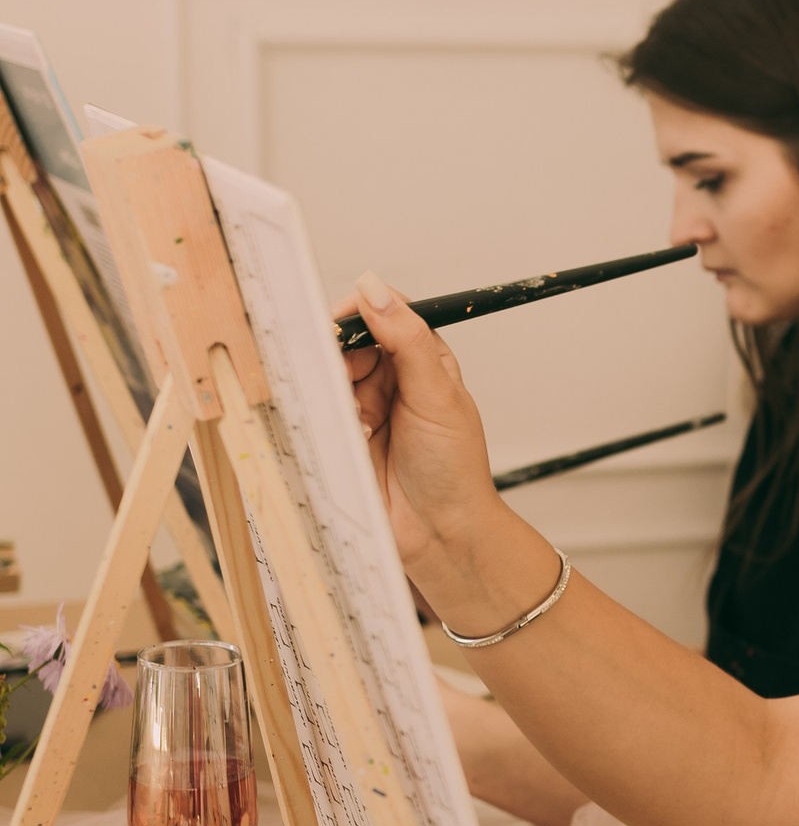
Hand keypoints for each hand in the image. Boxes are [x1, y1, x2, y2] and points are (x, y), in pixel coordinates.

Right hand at [338, 274, 518, 593]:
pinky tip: (342, 430)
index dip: (359, 312)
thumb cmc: (454, 470)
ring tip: (352, 413)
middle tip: (342, 373)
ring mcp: (364, 408)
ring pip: (328, 375)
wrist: (441, 535)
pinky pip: (318, 411)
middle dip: (338, 353)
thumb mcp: (437, 395)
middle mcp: (391, 380)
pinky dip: (322, 414)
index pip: (383, 314)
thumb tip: (376, 290)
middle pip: (347, 342)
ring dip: (332, 387)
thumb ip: (407, 340)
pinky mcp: (342, 436)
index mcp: (422, 360)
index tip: (339, 320)